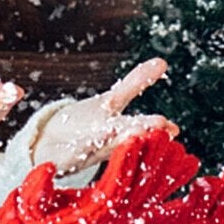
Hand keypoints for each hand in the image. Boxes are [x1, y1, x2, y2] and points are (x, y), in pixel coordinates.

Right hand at [0, 130, 198, 223]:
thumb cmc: (36, 218)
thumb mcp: (27, 204)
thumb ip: (33, 187)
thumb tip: (45, 168)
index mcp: (88, 212)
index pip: (110, 185)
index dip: (122, 162)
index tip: (133, 138)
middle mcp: (110, 218)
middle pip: (136, 187)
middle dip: (150, 160)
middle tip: (165, 134)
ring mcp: (123, 217)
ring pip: (150, 192)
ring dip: (166, 170)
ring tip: (180, 147)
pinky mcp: (130, 213)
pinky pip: (155, 196)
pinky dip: (171, 180)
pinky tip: (187, 164)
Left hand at [29, 58, 180, 175]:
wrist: (54, 147)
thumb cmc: (89, 126)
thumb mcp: (113, 102)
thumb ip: (135, 84)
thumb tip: (163, 62)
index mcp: (116, 129)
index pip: (136, 126)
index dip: (151, 126)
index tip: (171, 127)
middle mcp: (102, 145)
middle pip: (117, 140)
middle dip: (132, 135)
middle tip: (150, 132)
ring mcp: (79, 154)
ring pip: (89, 150)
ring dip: (96, 145)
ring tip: (107, 133)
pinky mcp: (56, 160)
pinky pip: (57, 160)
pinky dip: (56, 161)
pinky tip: (52, 161)